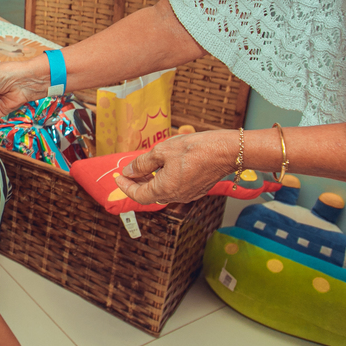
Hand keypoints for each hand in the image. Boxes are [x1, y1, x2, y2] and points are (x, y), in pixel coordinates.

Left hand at [113, 131, 234, 204]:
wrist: (227, 151)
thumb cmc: (196, 149)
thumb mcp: (162, 151)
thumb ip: (142, 163)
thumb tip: (129, 171)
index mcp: (165, 189)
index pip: (138, 195)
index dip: (125, 187)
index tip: (118, 178)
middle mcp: (176, 196)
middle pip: (150, 195)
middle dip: (137, 184)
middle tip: (128, 172)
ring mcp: (188, 194)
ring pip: (162, 192)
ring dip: (150, 182)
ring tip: (144, 168)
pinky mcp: (196, 190)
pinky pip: (174, 189)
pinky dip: (163, 181)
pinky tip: (162, 168)